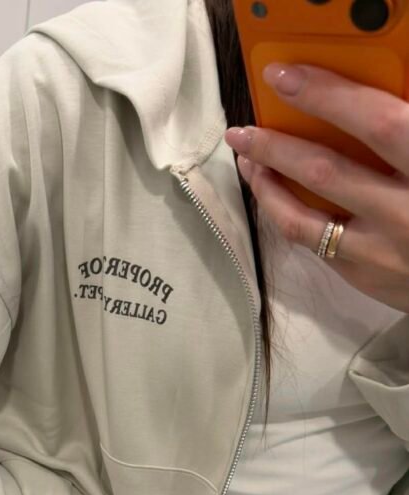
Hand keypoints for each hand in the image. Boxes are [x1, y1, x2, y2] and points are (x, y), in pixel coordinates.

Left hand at [224, 63, 408, 313]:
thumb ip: (404, 133)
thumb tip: (361, 105)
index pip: (377, 123)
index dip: (328, 96)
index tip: (284, 77)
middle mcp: (404, 212)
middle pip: (325, 172)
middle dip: (275, 147)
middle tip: (242, 131)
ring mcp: (380, 251)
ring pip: (303, 220)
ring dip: (267, 188)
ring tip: (249, 162)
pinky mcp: (363, 277)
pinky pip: (312, 243)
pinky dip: (287, 216)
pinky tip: (276, 197)